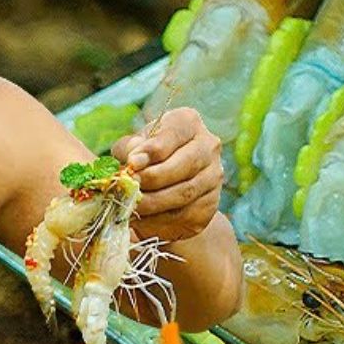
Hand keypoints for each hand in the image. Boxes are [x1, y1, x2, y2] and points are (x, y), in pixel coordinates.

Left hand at [112, 106, 221, 242]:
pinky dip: (159, 220)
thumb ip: (130, 148)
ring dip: (154, 202)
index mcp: (188, 123)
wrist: (168, 185)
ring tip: (131, 205)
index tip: (132, 162)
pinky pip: (185, 216)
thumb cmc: (147, 157)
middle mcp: (208, 147)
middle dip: (153, 178)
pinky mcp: (210, 206)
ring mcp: (213, 178)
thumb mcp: (135, 145)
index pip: (175, 133)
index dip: (153, 149)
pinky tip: (142, 219)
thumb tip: (133, 157)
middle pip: (185, 164)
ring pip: (185, 193)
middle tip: (130, 186)